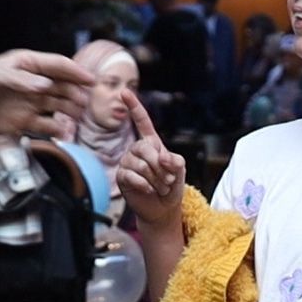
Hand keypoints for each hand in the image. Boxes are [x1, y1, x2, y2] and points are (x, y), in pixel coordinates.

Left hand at [0, 50, 92, 141]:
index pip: (56, 65)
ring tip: (79, 118)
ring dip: (69, 110)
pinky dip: (55, 129)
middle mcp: (28, 82)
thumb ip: (18, 80)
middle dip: (75, 92)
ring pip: (56, 105)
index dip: (75, 72)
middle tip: (87, 104)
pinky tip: (64, 134)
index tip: (92, 81)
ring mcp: (25, 103)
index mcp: (23, 64)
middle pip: (60, 85)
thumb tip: (45, 86)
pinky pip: (43, 126)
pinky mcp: (19, 123)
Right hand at [116, 94, 187, 230]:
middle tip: (167, 180)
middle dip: (160, 166)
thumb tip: (162, 157)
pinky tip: (149, 190)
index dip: (134, 106)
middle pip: (146, 148)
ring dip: (156, 179)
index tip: (124, 92)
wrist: (163, 208)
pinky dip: (145, 184)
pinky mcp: (122, 176)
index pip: (142, 121)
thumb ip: (175, 160)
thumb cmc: (172, 185)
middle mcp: (137, 149)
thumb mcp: (180, 169)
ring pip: (141, 165)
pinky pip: (132, 176)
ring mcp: (128, 162)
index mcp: (151, 142)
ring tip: (160, 187)